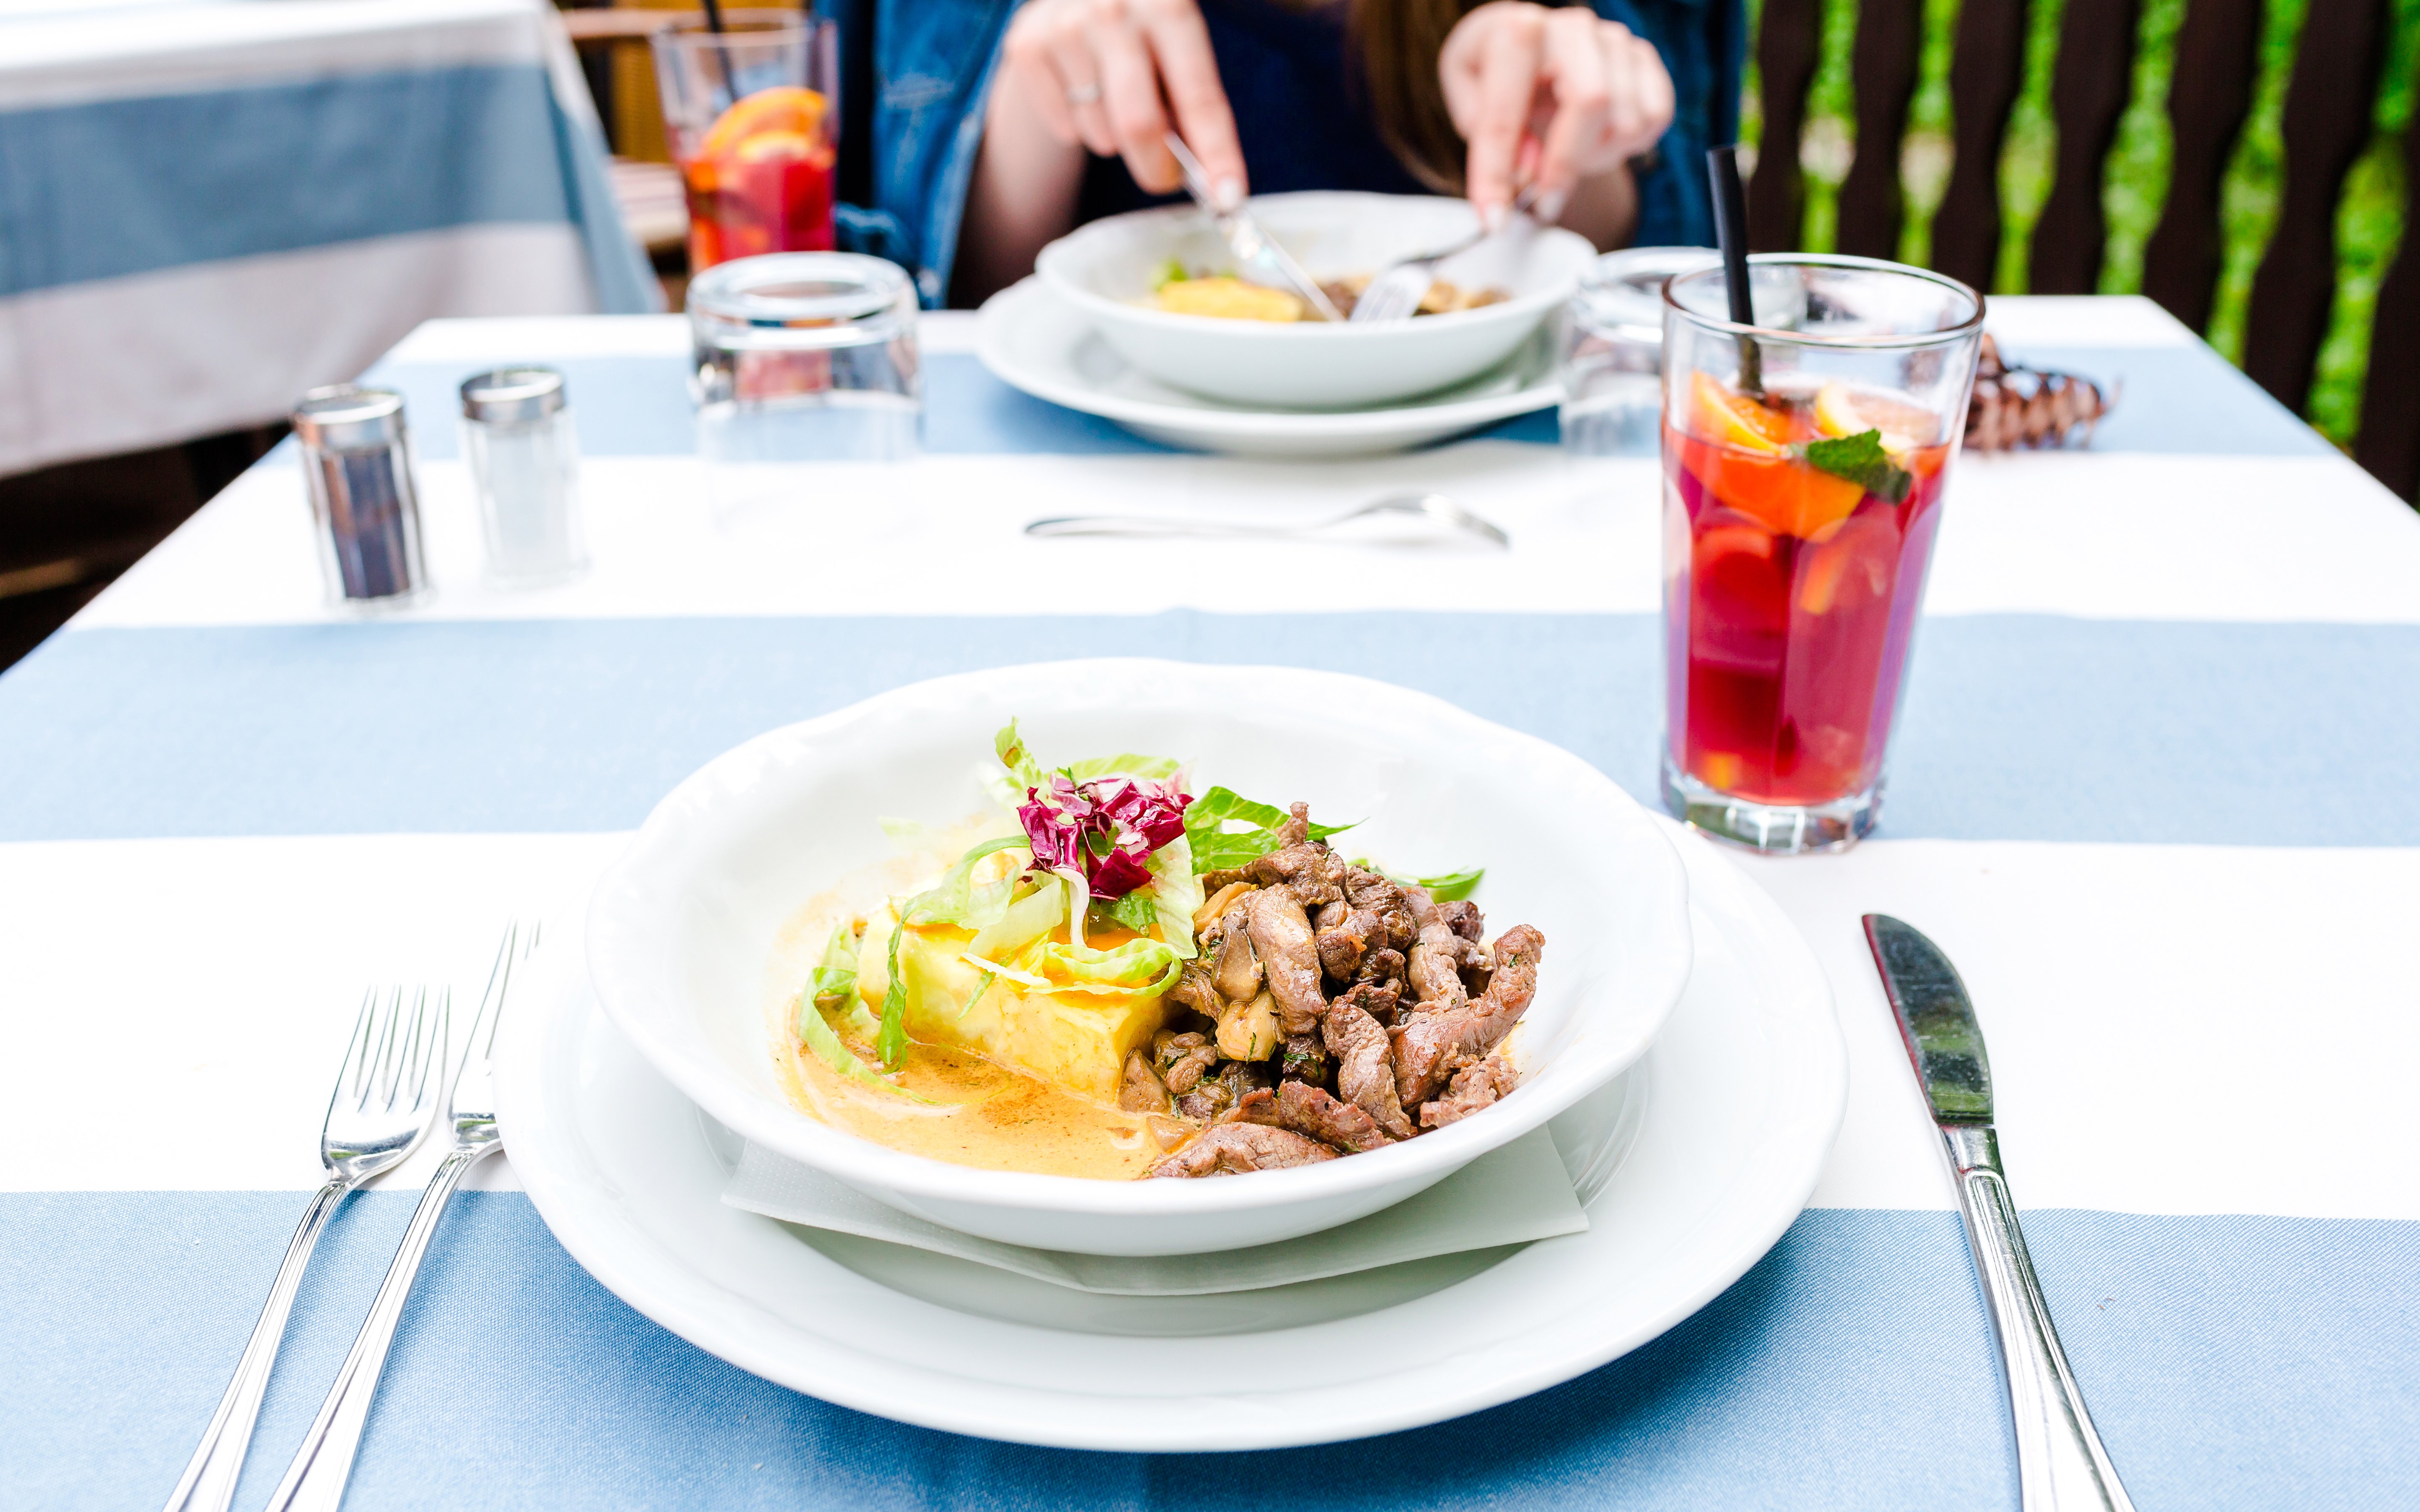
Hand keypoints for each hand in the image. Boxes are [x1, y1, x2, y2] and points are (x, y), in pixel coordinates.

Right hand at [993, 0, 1247, 204]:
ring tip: (1115, 101)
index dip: (1217, 153)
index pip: (1199, 96)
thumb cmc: (1142, 25)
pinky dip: (1079, 128)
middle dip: (1157, 169)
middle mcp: (1114, 10)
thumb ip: (1192, 100)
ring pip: (1100, 133)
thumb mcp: (1178, 42)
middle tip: (1165, 176)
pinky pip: (1064, 128)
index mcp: (1168, 6)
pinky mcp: (1027, 45)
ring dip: (1116, 139)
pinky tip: (1082, 90)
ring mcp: (1065, 26)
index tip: (1229, 198)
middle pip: (1139, 125)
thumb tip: (1214, 181)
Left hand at [1440, 2, 1674, 226]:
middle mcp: (1573, 28)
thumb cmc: (1496, 68)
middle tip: (1544, 202)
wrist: (1533, 43)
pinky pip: (1655, 118)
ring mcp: (1615, 41)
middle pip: (1592, 102)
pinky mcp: (1645, 60)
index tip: (1496, 220)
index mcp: (1517, 31)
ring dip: (1596, 156)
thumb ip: (1485, 132)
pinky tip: (1597, 137)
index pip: (1507, 112)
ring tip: (1568, 152)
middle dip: (1566, 166)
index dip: (1497, 174)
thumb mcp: (1466, 93)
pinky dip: (1628, 145)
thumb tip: (1528, 170)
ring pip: (1627, 119)